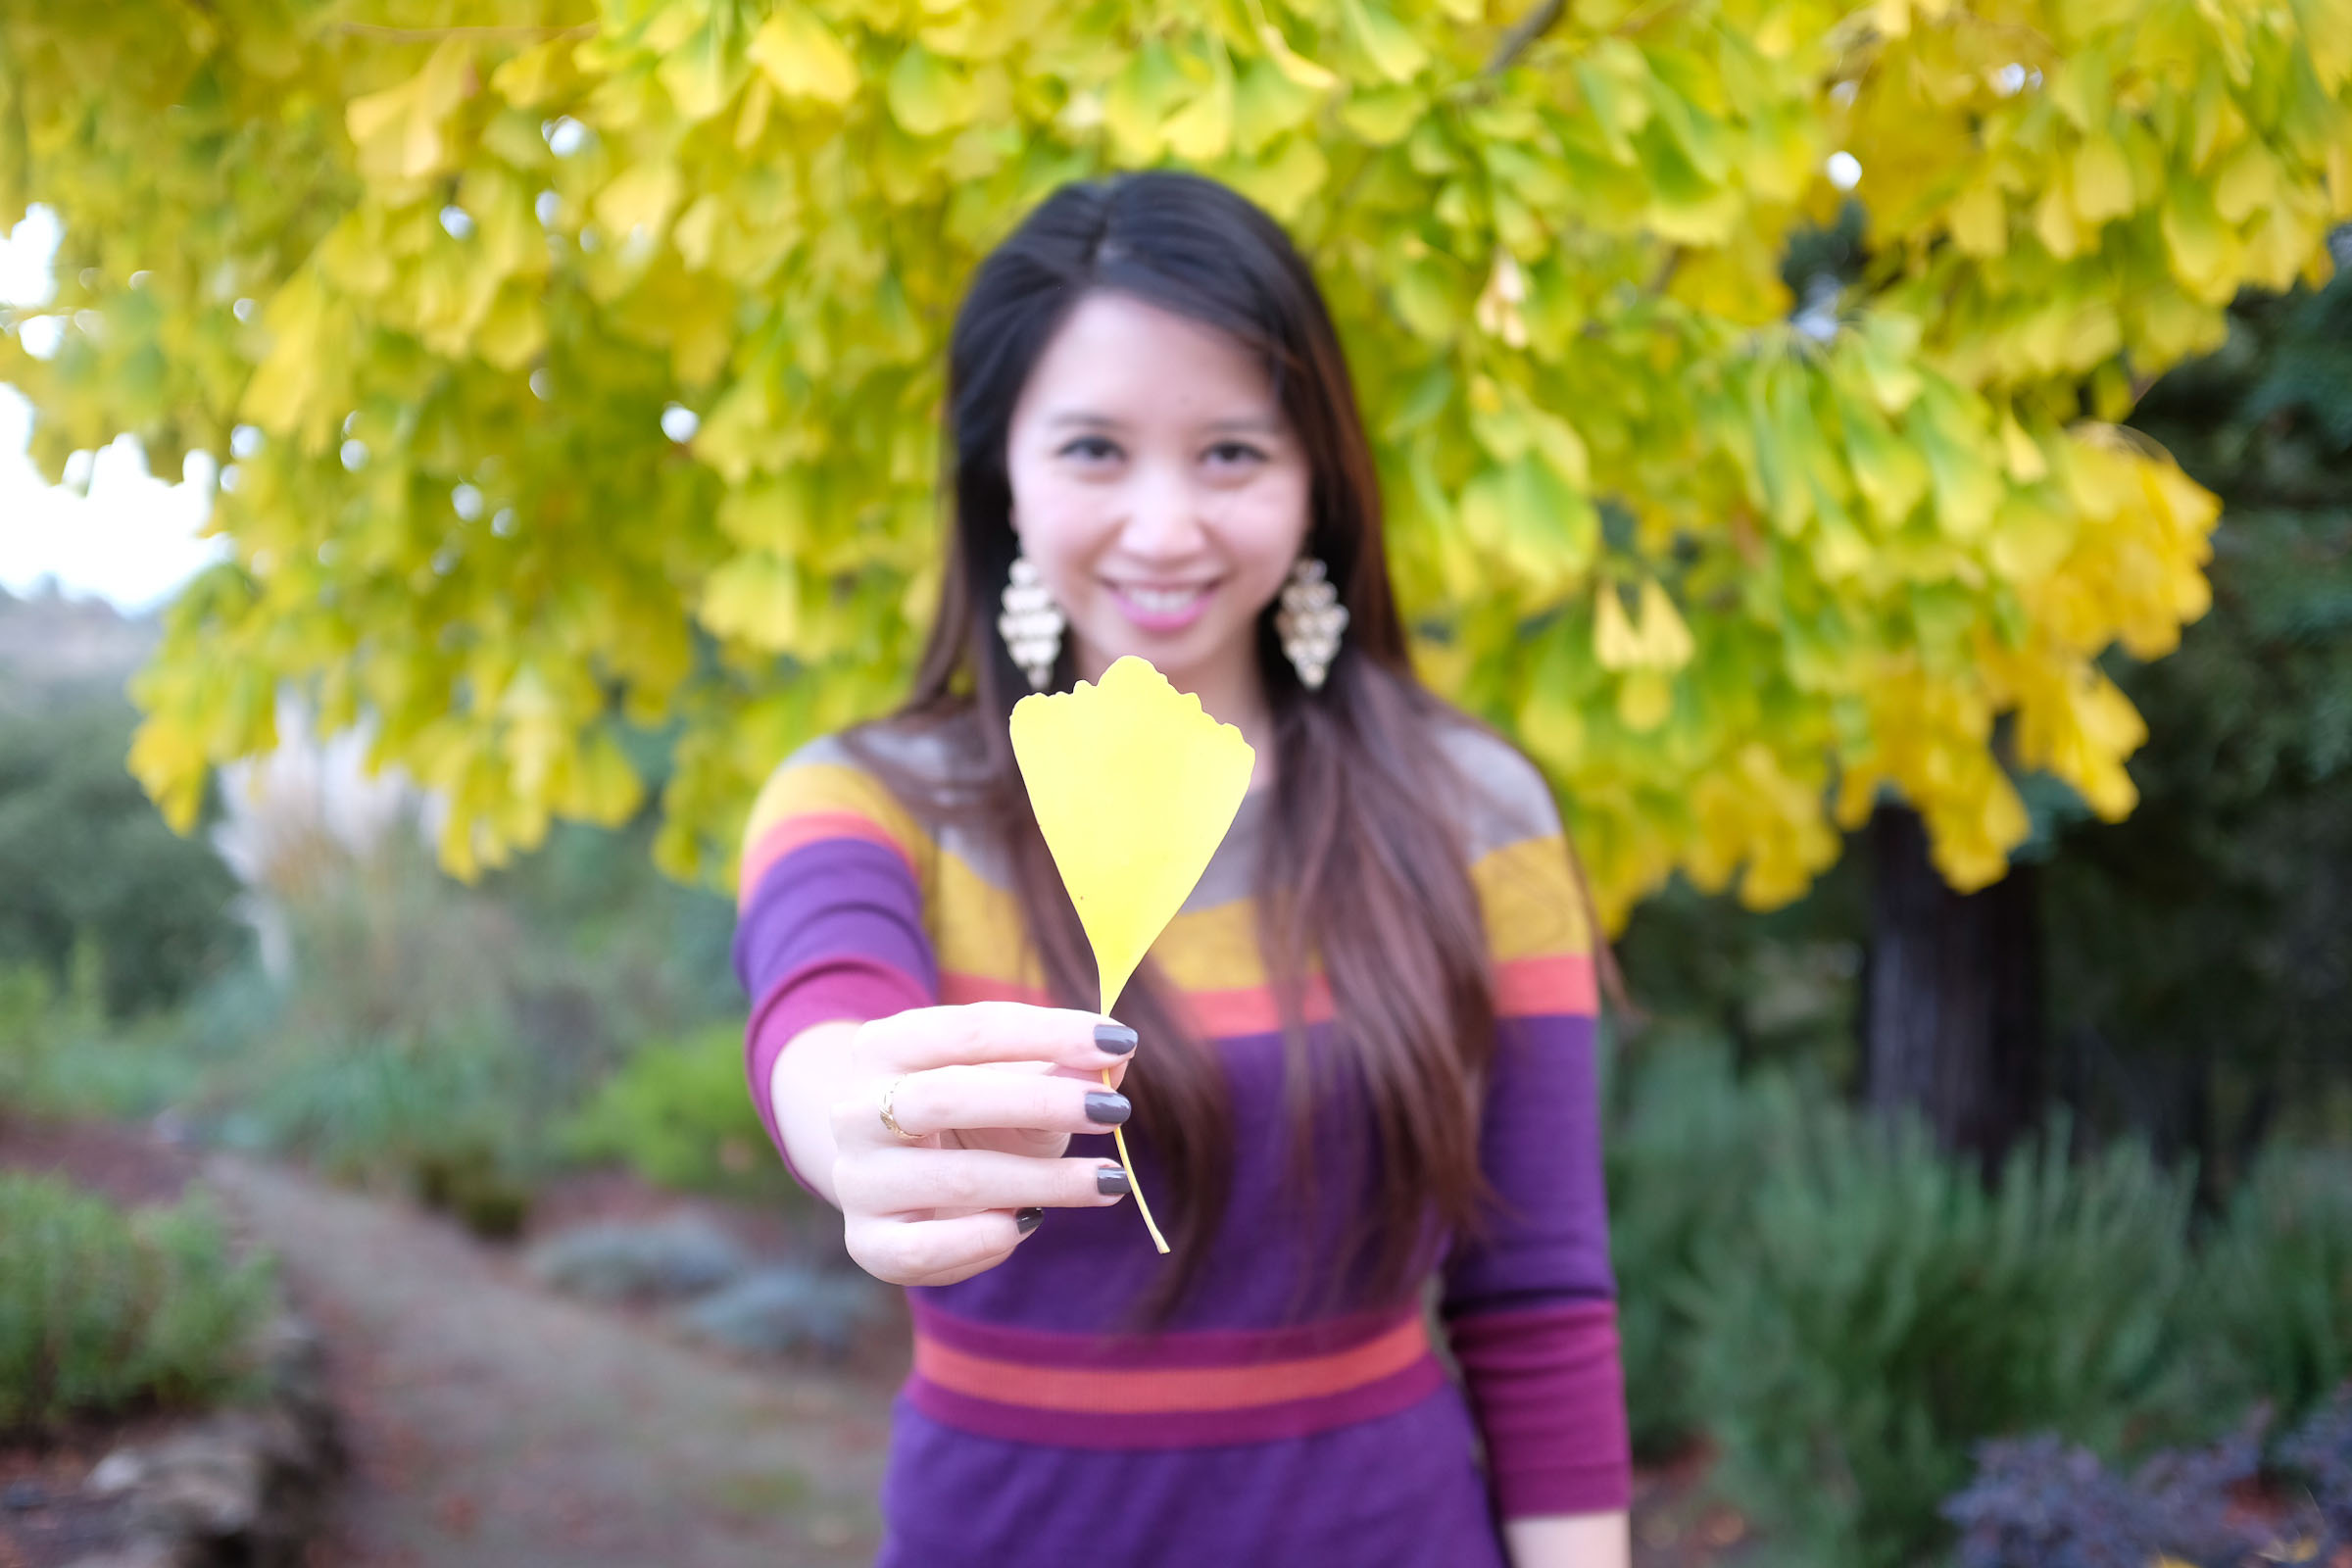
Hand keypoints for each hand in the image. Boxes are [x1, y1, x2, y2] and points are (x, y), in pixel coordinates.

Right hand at [828, 1001, 1138, 1286]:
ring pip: (956, 1179)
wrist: (896, 1176)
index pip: (970, 1029)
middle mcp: (856, 1109)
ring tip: (1109, 1179)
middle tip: (1116, 1110)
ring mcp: (858, 1179)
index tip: (1120, 1042)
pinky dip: (989, 1239)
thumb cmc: (971, 1115)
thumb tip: (1113, 1063)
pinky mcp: (869, 1243)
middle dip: (1042, 1102)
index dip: (1049, 1033)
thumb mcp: (1016, 1083)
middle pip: (948, 1095)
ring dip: (1046, 1181)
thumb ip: (1060, 1069)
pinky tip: (1031, 1221)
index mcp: (887, 1046)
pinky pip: (928, 1250)